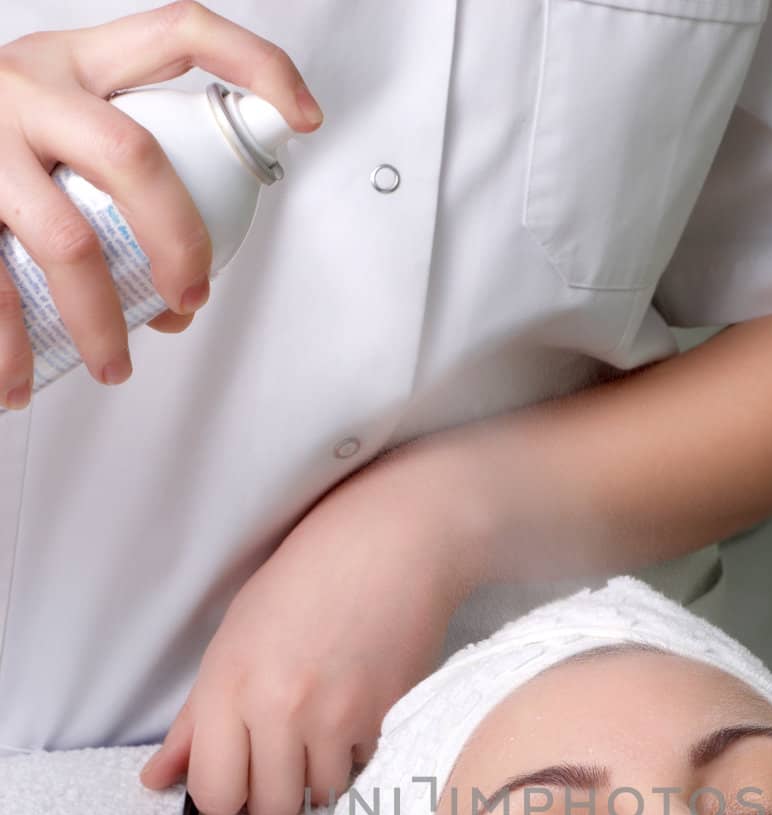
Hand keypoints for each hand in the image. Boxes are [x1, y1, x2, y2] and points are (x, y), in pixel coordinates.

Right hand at [0, 1, 323, 405]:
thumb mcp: (59, 116)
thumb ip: (123, 174)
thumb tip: (180, 296)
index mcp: (80, 62)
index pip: (180, 33)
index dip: (253, 65)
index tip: (303, 114)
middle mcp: (33, 88)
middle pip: (133, 158)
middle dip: (179, 240)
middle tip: (190, 298)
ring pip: (67, 241)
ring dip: (103, 321)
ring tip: (114, 366)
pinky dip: (9, 348)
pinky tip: (16, 383)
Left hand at [138, 448, 479, 814]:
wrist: (389, 545)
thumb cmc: (302, 583)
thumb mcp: (230, 642)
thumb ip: (194, 721)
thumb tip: (156, 779)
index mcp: (230, 687)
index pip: (215, 795)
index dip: (224, 793)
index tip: (236, 770)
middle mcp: (281, 709)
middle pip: (272, 810)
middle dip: (274, 793)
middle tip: (280, 754)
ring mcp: (339, 718)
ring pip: (322, 798)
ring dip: (318, 776)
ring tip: (321, 727)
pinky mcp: (389, 719)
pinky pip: (365, 771)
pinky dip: (357, 755)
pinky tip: (355, 711)